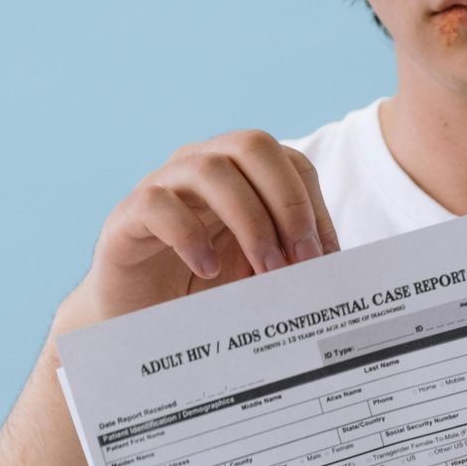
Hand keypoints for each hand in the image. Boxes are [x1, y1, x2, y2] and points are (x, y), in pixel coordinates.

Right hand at [50, 130, 341, 344]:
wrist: (137, 319)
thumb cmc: (202, 292)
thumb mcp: (258, 275)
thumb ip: (292, 262)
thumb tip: (338, 270)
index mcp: (240, 175)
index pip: (289, 162)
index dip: (313, 205)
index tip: (325, 259)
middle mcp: (201, 167)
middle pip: (252, 145)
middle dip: (287, 202)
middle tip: (300, 260)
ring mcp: (162, 186)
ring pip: (208, 170)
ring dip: (249, 221)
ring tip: (264, 272)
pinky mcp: (128, 216)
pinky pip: (158, 206)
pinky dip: (190, 236)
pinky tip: (207, 270)